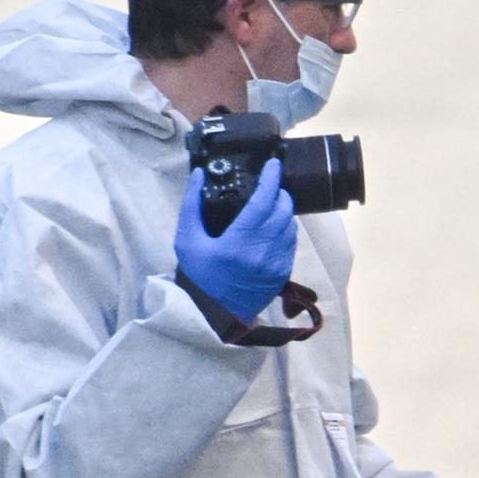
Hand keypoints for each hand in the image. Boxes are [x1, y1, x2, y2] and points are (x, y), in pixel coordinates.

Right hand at [174, 161, 298, 323]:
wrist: (215, 314)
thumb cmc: (199, 275)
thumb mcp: (187, 239)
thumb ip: (191, 204)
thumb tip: (199, 174)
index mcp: (240, 241)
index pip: (264, 201)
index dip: (271, 179)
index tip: (274, 164)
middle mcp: (264, 251)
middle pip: (283, 210)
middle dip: (279, 192)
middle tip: (269, 184)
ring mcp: (277, 263)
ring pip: (291, 225)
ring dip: (284, 210)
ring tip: (271, 203)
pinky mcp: (283, 273)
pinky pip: (291, 243)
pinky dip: (285, 229)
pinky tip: (273, 226)